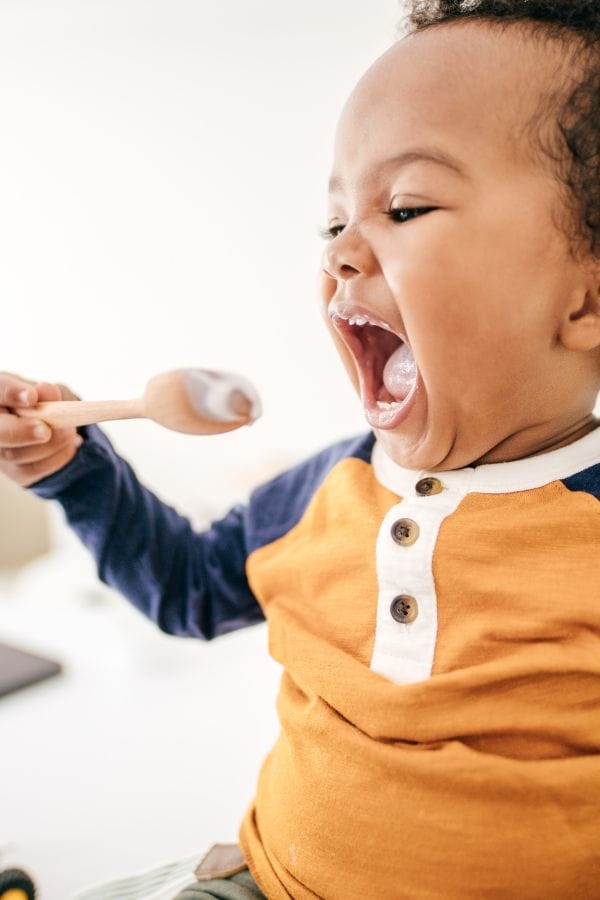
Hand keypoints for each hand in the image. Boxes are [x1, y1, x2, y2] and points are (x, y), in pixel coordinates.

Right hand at [0, 371, 83, 487]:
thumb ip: (45, 391)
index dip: (12, 393)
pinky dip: (57, 457)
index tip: (31, 397)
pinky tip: (71, 444)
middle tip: (45, 431)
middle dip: (22, 431)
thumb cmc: (43, 402)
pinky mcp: (16, 472)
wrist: (50, 425)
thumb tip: (47, 392)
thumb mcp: (46, 392)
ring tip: (70, 431)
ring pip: (16, 454)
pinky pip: (33, 470)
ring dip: (49, 444)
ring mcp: (0, 453)